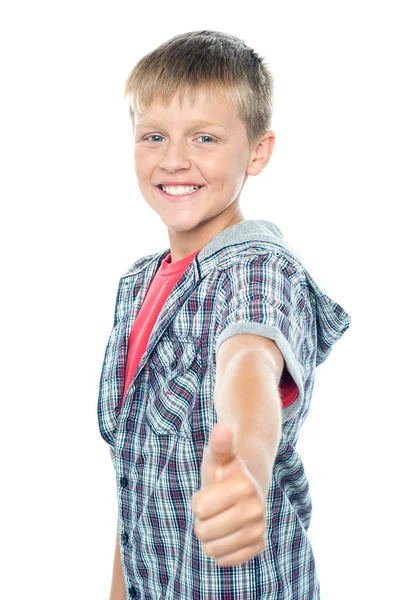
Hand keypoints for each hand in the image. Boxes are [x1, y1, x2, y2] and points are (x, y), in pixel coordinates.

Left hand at [191, 422, 266, 566]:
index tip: (211, 491)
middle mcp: (256, 509)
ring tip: (219, 518)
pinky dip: (220, 549)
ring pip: (212, 549)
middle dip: (202, 519)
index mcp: (244, 486)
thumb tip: (223, 427)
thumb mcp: (218, 455)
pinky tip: (227, 532)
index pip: (198, 508)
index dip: (198, 500)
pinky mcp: (258, 546)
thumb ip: (219, 444)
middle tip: (214, 507)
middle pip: (203, 531)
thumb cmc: (225, 469)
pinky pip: (225, 560)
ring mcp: (259, 530)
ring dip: (209, 535)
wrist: (248, 484)